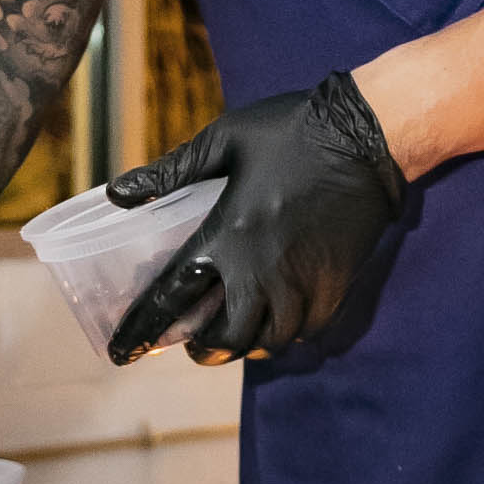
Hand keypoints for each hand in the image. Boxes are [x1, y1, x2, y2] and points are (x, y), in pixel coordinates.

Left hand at [105, 71, 403, 364]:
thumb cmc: (290, 130)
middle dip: (203, 350)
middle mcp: (264, 270)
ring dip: (243, 344)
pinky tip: (275, 319)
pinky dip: (284, 333)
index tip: (122, 352)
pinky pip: (305, 330)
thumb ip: (169, 172)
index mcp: (228, 234)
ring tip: (231, 334)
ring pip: (268, 341)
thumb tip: (116, 194)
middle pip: (225, 338)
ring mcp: (303, 282)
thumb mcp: (223, 141)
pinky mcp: (335, 284)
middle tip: (192, 343)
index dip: (142, 331)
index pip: (172, 299)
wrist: (367, 135)